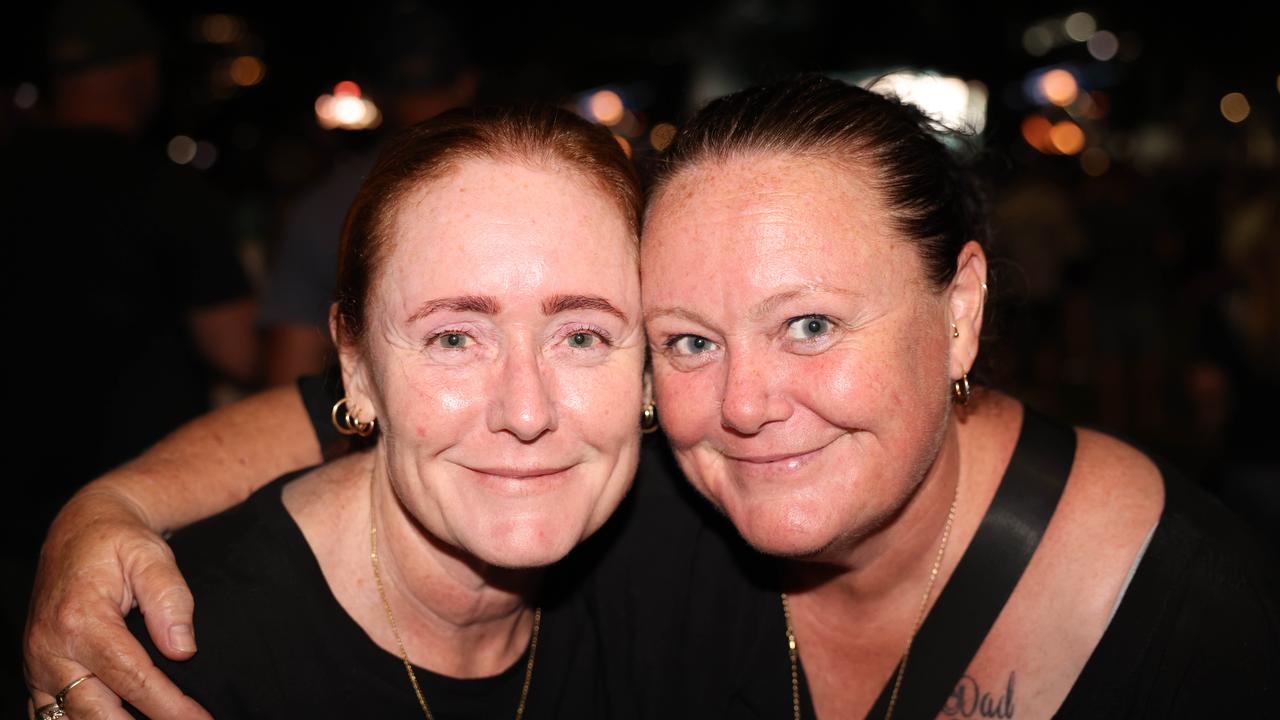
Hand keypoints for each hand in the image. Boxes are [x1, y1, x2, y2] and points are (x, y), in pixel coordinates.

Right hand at [23, 487, 211, 719]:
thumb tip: (182, 650)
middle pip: (95, 711)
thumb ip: (170, 599)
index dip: (168, 707)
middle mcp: (50, 649)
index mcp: (81, 620)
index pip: (131, 678)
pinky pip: (50, 714)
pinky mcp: (38, 672)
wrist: (79, 530)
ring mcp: (38, 664)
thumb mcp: (152, 555)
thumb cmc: (120, 543)